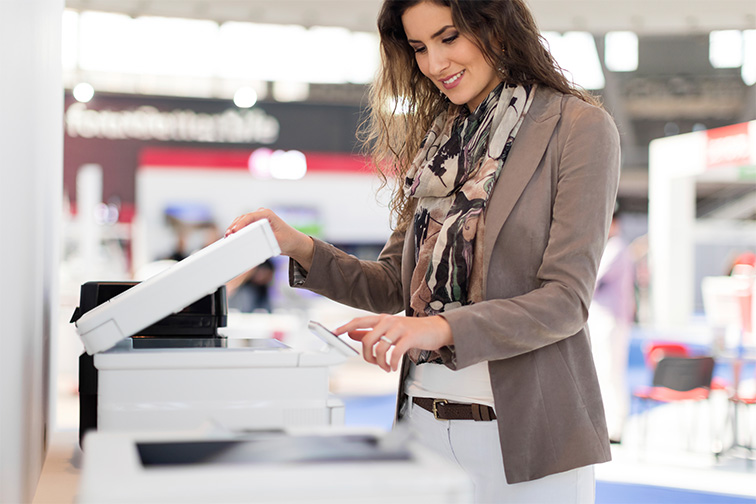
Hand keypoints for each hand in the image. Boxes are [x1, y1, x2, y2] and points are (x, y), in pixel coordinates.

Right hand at [225, 208, 314, 269]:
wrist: (294, 242)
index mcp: (267, 214)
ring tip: (227, 237)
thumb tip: (252, 242)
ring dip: (235, 228)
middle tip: (227, 236)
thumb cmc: (288, 240)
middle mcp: (262, 214)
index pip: (250, 217)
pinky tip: (232, 237)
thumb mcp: (276, 241)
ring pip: (242, 222)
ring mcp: (259, 219)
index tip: (233, 231)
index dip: (240, 224)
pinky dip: (238, 231)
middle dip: (234, 226)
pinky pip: (245, 226)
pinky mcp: (257, 225)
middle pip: (243, 218)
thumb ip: (265, 240)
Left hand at [336, 314, 452, 372]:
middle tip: (373, 363)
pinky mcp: (409, 337)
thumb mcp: (388, 329)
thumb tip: (351, 334)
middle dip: (367, 356)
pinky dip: (391, 364)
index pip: (358, 321)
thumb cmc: (411, 330)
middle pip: (366, 339)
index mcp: (381, 318)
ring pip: (379, 348)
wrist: (435, 329)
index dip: (344, 327)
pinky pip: (394, 353)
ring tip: (385, 367)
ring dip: (380, 363)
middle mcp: (388, 321)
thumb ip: (370, 331)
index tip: (333, 333)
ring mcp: (399, 328)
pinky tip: (393, 366)